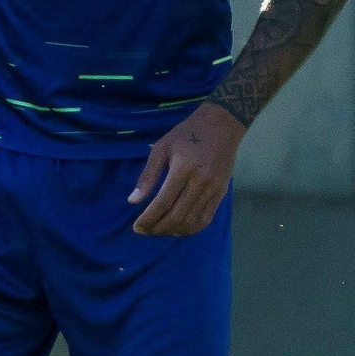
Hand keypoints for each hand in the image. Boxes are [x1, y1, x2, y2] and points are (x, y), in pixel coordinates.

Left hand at [128, 101, 243, 235]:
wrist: (222, 125)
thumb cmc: (187, 134)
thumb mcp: (162, 148)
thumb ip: (148, 176)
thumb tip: (132, 201)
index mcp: (182, 170)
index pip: (162, 203)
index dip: (148, 219)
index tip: (136, 227)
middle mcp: (200, 182)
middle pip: (177, 216)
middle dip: (158, 228)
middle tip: (144, 231)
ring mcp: (213, 189)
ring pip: (191, 220)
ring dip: (173, 230)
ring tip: (158, 231)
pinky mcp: (222, 192)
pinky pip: (207, 217)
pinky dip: (192, 228)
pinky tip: (178, 229)